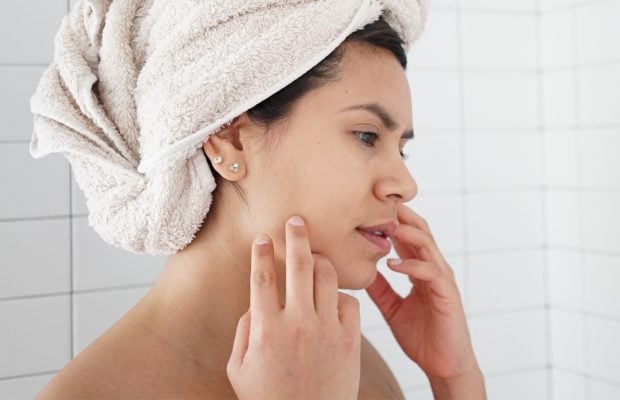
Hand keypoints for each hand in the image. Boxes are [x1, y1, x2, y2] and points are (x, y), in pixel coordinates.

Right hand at [227, 216, 360, 399]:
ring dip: (322, 260)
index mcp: (267, 328)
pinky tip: (333, 298)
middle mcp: (298, 323)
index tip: (263, 237)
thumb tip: (256, 303)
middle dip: (297, 235)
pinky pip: (350, 302)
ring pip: (328, 277)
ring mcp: (327, 330)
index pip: (262, 276)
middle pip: (299, 265)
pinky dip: (341, 296)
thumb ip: (244, 330)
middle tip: (297, 220)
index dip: (262, 251)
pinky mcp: (350, 341)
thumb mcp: (239, 369)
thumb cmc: (269, 399)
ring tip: (317, 255)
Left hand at [365, 204, 483, 390]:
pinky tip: (392, 263)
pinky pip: (431, 272)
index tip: (365, 207)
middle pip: (419, 230)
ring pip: (427, 244)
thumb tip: (358, 270)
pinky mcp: (447, 294)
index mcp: (420, 269)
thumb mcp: (392, 307)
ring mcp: (441, 279)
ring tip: (385, 225)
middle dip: (399, 215)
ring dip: (407, 232)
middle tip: (376, 202)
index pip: (406, 236)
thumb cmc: (421, 336)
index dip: (389, 220)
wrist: (444, 365)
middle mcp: (432, 268)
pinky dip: (412, 265)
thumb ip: (379, 288)